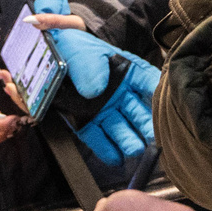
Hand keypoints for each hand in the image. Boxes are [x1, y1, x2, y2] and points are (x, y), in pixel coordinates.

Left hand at [26, 0, 157, 164]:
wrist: (47, 61)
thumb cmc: (74, 51)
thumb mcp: (85, 53)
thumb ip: (92, 68)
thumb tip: (95, 90)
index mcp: (128, 73)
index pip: (149, 84)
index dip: (157, 96)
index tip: (163, 108)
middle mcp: (121, 95)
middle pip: (139, 113)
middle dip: (146, 126)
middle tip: (153, 137)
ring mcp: (105, 111)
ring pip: (121, 129)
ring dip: (129, 141)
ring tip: (134, 150)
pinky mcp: (88, 123)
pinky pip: (99, 139)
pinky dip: (108, 150)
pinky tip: (116, 159)